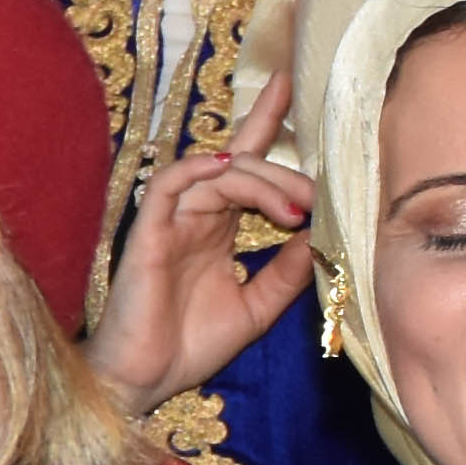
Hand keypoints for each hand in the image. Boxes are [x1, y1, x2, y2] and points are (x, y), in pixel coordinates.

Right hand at [85, 74, 315, 403]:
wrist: (143, 382)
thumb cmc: (190, 346)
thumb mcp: (259, 306)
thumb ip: (286, 269)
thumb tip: (322, 231)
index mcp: (217, 228)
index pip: (245, 164)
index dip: (266, 121)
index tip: (295, 82)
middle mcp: (193, 216)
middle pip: (239, 162)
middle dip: (284, 170)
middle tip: (317, 195)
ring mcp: (169, 222)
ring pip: (215, 171)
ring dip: (261, 181)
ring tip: (293, 208)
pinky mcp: (146, 233)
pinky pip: (170, 184)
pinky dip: (199, 170)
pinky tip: (228, 172)